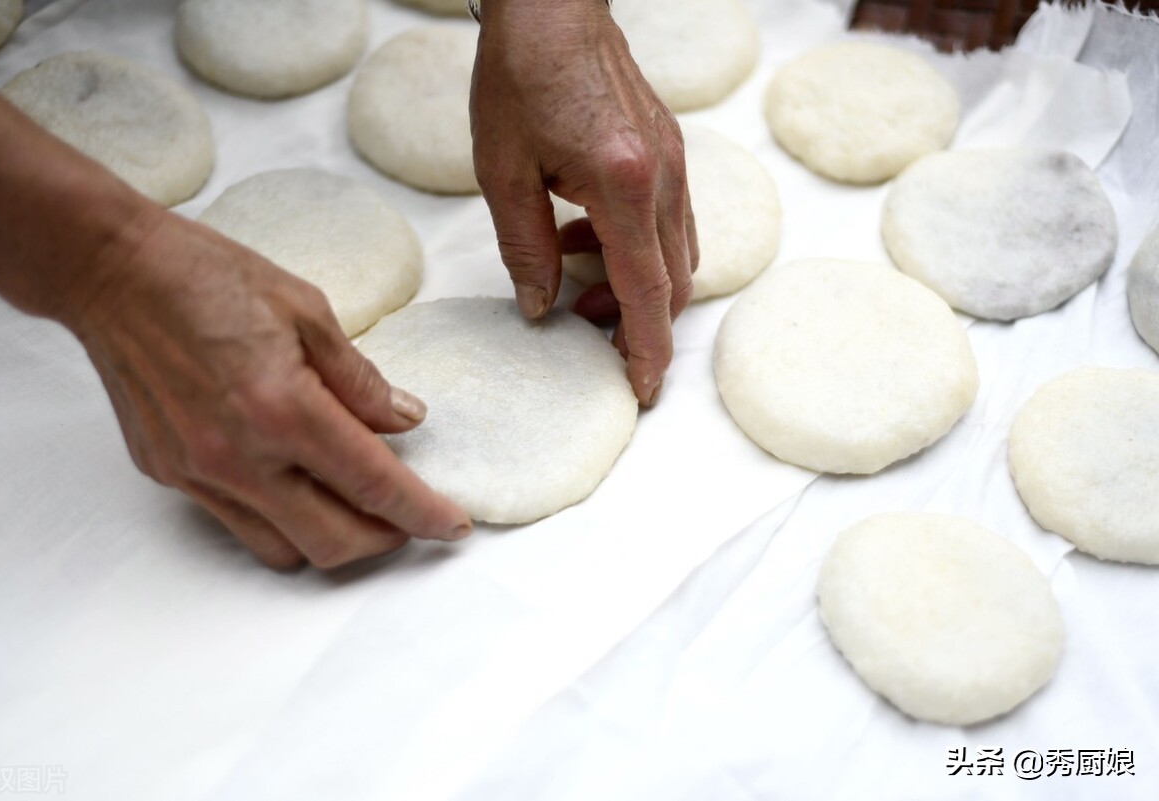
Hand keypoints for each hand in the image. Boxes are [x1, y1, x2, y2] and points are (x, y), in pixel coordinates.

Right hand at [65, 211, 471, 569]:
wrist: (111, 272)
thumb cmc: (209, 277)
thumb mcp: (307, 310)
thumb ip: (360, 379)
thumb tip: (405, 420)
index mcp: (284, 409)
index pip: (374, 485)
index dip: (423, 514)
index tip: (453, 526)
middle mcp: (239, 457)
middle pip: (333, 542)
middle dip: (385, 541)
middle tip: (409, 518)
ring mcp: (198, 474)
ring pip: (283, 549)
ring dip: (330, 537)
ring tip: (352, 503)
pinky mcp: (169, 475)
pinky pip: (237, 524)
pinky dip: (278, 517)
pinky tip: (292, 480)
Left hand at [470, 0, 697, 405]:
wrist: (554, 8)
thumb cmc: (521, 74)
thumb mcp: (503, 170)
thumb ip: (525, 248)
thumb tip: (540, 308)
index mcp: (623, 184)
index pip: (646, 290)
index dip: (645, 349)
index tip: (640, 389)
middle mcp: (664, 178)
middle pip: (673, 282)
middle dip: (638, 322)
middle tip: (588, 334)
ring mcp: (676, 163)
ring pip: (677, 255)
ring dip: (636, 285)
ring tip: (577, 281)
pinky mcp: (671, 152)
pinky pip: (670, 222)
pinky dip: (638, 248)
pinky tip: (587, 234)